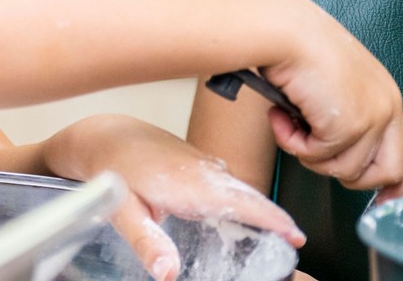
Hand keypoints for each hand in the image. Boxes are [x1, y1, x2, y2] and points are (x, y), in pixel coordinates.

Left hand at [45, 115, 303, 280]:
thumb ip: (147, 242)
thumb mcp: (123, 210)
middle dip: (276, 218)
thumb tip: (167, 273)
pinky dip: (245, 199)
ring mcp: (206, 164)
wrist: (106, 135)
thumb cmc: (113, 168)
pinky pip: (231, 183)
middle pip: (251, 196)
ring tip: (279, 234)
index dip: (273, 219)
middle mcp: (205, 171)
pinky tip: (245, 216)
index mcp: (192, 184)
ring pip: (242, 189)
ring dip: (262, 209)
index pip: (244, 202)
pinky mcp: (203, 163)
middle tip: (293, 242)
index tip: (295, 236)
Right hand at [262, 0, 402, 198]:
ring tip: (289, 121)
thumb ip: (345, 114)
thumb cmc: (297, 46)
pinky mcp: (349, 126)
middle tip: (314, 154)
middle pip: (388, 173)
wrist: (284, 31)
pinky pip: (317, 158)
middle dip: (349, 176)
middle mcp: (388, 108)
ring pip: (346, 171)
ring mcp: (373, 118)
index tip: (382, 200)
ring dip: (308, 153)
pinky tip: (282, 115)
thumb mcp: (333, 85)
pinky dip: (292, 142)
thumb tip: (335, 152)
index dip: (395, 184)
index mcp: (386, 96)